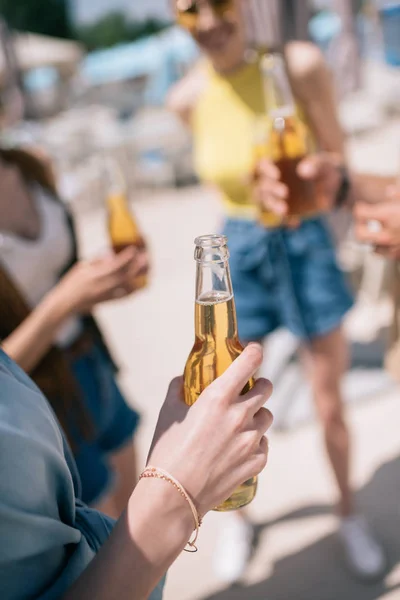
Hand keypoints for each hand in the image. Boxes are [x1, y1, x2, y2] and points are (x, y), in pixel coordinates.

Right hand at [54, 246, 147, 314]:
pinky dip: (136, 287)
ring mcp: (108, 294)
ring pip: (130, 285)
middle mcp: (103, 286)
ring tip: (147, 266)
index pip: (114, 265)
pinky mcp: (110, 300)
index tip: (134, 248)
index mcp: (95, 275)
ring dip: (140, 275)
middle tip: (146, 256)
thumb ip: (98, 260)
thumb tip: (111, 253)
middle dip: (138, 265)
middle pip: (126, 275)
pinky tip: (142, 280)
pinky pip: (127, 294)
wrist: (67, 304)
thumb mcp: (82, 266)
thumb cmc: (72, 282)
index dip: (126, 257)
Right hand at [148, 344, 272, 516]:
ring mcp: (251, 440)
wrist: (172, 496)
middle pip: (266, 388)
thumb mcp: (167, 413)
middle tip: (247, 390)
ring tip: (241, 423)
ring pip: (267, 416)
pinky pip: (264, 445)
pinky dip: (256, 443)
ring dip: (257, 415)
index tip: (253, 351)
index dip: (254, 352)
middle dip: (258, 385)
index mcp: (218, 397)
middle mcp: (240, 415)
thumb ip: (177, 390)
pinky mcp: (255, 463)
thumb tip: (182, 379)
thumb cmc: (166, 451)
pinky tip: (240, 448)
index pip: (249, 361)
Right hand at [253, 152, 343, 216]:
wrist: (338, 191)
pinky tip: (295, 223)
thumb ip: (317, 164)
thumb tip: (302, 171)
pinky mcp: (283, 212)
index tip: (277, 175)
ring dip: (271, 205)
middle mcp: (272, 181)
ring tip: (284, 210)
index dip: (264, 170)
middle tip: (285, 192)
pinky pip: (275, 218)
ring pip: (264, 201)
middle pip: (259, 185)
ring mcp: (276, 198)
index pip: (260, 165)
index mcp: (278, 164)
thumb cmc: (329, 171)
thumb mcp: (327, 165)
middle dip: (268, 189)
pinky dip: (283, 221)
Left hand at [354, 184, 399, 256]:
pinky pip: (386, 255)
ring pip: (373, 247)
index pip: (360, 213)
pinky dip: (386, 248)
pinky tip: (391, 241)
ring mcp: (393, 247)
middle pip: (359, 235)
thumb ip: (398, 195)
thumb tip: (389, 192)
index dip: (360, 208)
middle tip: (363, 223)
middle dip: (359, 228)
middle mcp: (387, 233)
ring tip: (381, 232)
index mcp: (388, 216)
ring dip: (374, 240)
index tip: (362, 206)